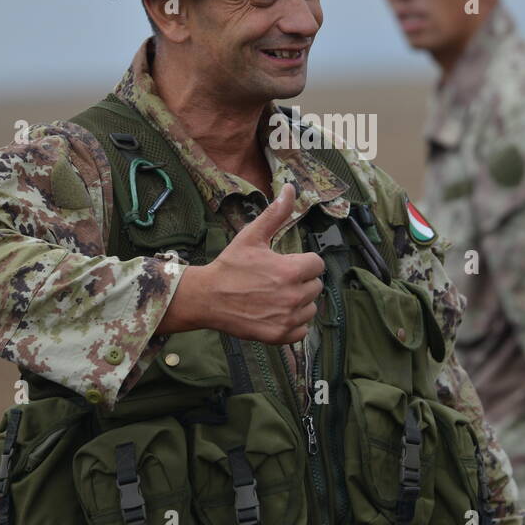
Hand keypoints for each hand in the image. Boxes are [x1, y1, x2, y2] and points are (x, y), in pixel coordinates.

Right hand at [158, 184, 324, 343]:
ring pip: (310, 308)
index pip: (317, 264)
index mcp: (291, 270)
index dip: (302, 261)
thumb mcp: (252, 236)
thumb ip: (276, 214)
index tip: (285, 263)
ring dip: (299, 302)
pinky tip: (276, 312)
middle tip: (277, 280)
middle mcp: (293, 296)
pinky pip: (302, 330)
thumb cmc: (230, 266)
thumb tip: (291, 188)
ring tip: (276, 296)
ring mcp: (287, 318)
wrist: (207, 298)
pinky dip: (293, 323)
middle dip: (301, 281)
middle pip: (315, 286)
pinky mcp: (279, 335)